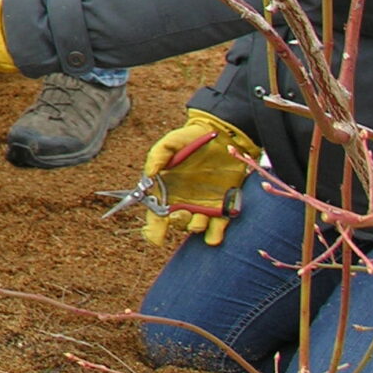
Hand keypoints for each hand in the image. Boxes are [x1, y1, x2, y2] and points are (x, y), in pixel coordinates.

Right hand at [140, 110, 260, 246]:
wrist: (223, 134)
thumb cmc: (192, 138)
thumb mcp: (171, 143)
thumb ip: (157, 156)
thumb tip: (148, 175)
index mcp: (167, 190)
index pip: (155, 215)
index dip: (153, 230)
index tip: (156, 238)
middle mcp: (184, 200)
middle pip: (176, 223)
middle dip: (177, 223)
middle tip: (180, 213)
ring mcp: (204, 203)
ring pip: (197, 226)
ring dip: (196, 227)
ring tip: (199, 221)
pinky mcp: (223, 203)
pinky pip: (219, 225)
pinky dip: (215, 235)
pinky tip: (213, 237)